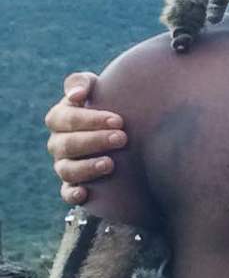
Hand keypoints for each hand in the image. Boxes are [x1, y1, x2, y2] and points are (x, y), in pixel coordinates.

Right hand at [45, 72, 127, 204]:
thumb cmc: (106, 103)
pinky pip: (66, 193)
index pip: (67, 118)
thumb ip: (83, 82)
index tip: (118, 120)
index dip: (91, 120)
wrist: (118, 128)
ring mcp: (63, 165)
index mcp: (60, 118)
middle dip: (95, 141)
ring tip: (110, 164)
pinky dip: (72, 194)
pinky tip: (85, 193)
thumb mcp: (96, 87)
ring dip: (87, 168)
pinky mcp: (72, 185)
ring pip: (67, 169)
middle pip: (68, 144)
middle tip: (122, 138)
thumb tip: (76, 95)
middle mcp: (58, 143)